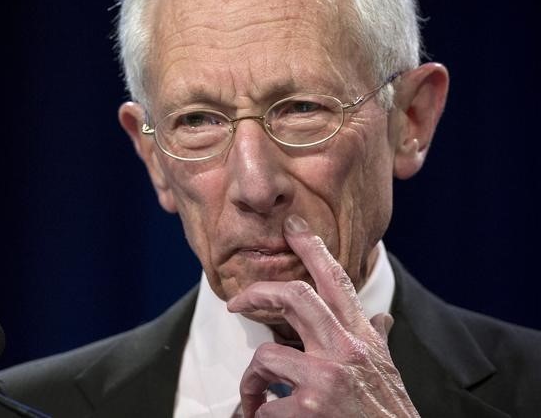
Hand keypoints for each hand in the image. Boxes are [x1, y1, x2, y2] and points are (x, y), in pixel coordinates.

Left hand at [226, 214, 417, 417]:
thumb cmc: (388, 413)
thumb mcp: (387, 370)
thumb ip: (376, 341)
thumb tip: (380, 319)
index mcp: (361, 338)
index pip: (337, 281)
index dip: (312, 248)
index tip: (292, 225)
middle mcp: (347, 351)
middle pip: (296, 297)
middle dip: (259, 294)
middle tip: (236, 304)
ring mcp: (328, 379)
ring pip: (266, 357)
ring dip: (251, 382)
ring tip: (253, 399)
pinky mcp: (311, 409)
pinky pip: (264, 406)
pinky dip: (258, 416)